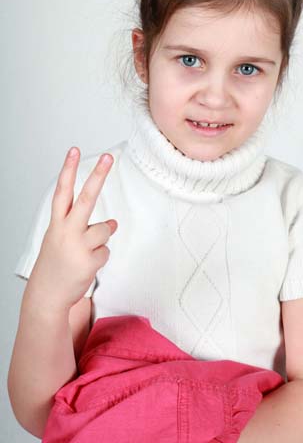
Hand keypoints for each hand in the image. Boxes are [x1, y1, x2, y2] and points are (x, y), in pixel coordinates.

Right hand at [26, 147, 117, 310]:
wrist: (46, 295)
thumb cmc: (56, 262)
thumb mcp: (63, 238)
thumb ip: (86, 226)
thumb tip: (113, 223)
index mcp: (57, 223)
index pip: (63, 190)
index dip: (68, 169)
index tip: (74, 150)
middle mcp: (66, 231)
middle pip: (86, 198)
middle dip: (98, 175)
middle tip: (109, 157)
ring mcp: (78, 246)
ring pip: (105, 230)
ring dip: (100, 240)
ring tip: (84, 253)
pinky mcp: (89, 261)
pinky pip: (106, 251)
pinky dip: (100, 258)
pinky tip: (85, 266)